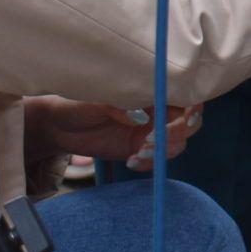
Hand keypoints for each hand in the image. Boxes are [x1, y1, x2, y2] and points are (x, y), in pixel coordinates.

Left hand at [23, 98, 203, 170]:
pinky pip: (158, 159)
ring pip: (178, 141)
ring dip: (165, 150)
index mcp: (151, 88)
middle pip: (190, 120)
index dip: (192, 104)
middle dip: (178, 131)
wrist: (58, 124)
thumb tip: (141, 115)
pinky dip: (150, 163)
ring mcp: (151, 130)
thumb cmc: (77, 101)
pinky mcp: (140, 148)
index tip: (182, 116)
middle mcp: (156, 108)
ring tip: (140, 152)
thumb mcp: (95, 99)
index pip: (185, 93)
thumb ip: (119, 104)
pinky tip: (132, 161)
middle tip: (153, 139)